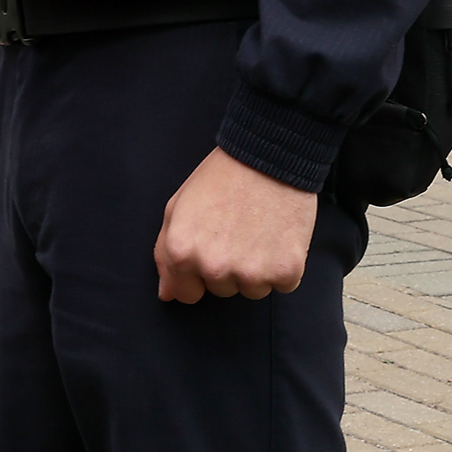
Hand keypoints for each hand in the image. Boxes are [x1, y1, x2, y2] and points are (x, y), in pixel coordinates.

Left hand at [153, 148, 317, 303]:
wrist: (268, 157)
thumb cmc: (221, 178)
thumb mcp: (177, 207)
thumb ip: (165, 254)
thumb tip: (168, 294)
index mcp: (182, 253)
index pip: (186, 294)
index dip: (198, 274)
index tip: (211, 251)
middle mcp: (214, 268)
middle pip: (222, 291)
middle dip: (229, 267)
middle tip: (237, 230)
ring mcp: (251, 273)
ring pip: (254, 290)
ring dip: (258, 269)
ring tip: (258, 231)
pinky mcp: (286, 271)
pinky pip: (284, 284)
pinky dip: (284, 265)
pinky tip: (278, 235)